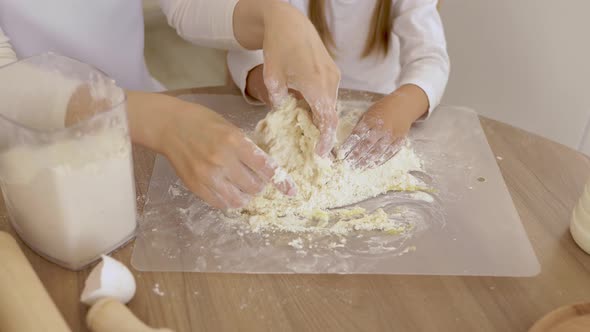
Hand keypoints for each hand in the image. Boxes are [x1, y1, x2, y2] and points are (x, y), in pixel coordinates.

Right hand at [126, 91, 295, 209]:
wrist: (169, 126)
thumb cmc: (202, 121)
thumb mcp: (230, 127)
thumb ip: (247, 147)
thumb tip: (266, 167)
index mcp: (235, 141)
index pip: (265, 167)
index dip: (281, 181)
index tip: (290, 190)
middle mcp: (223, 161)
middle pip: (254, 187)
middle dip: (260, 185)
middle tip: (256, 179)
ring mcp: (208, 176)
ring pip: (239, 200)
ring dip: (245, 196)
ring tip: (242, 187)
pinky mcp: (196, 186)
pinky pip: (220, 203)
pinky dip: (229, 200)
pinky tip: (227, 190)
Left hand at [235, 0, 340, 156]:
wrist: (288, 21)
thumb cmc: (278, 47)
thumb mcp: (272, 77)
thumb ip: (278, 101)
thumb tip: (282, 115)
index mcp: (317, 86)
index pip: (327, 121)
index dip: (325, 141)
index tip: (320, 154)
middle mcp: (330, 82)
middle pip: (330, 115)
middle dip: (322, 133)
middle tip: (311, 147)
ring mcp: (333, 75)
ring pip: (330, 104)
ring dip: (320, 118)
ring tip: (307, 131)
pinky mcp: (331, 70)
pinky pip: (329, 94)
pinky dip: (320, 105)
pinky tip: (307, 109)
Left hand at [338, 85, 429, 168]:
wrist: (404, 106)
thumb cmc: (382, 110)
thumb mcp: (368, 113)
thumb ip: (360, 126)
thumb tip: (348, 141)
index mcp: (372, 119)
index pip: (357, 134)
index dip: (349, 145)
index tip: (341, 154)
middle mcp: (382, 128)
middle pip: (367, 145)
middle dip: (356, 156)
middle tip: (347, 165)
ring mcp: (392, 136)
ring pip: (377, 152)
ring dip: (366, 162)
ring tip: (357, 169)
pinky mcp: (399, 142)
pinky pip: (388, 154)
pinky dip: (379, 161)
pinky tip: (371, 166)